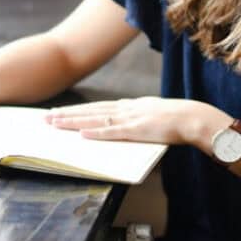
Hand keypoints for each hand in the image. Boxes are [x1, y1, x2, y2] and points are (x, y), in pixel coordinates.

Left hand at [45, 96, 227, 146]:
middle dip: (67, 114)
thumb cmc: (177, 120)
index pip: (97, 107)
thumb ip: (136, 120)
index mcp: (129, 106)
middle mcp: (126, 109)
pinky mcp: (137, 130)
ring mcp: (130, 118)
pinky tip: (81, 133)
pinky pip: (113, 132)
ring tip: (55, 123)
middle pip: (90, 111)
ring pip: (95, 119)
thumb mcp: (152, 116)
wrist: (194, 118)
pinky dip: (96, 132)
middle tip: (46, 118)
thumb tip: (124, 126)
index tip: (59, 112)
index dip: (77, 110)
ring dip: (74, 121)